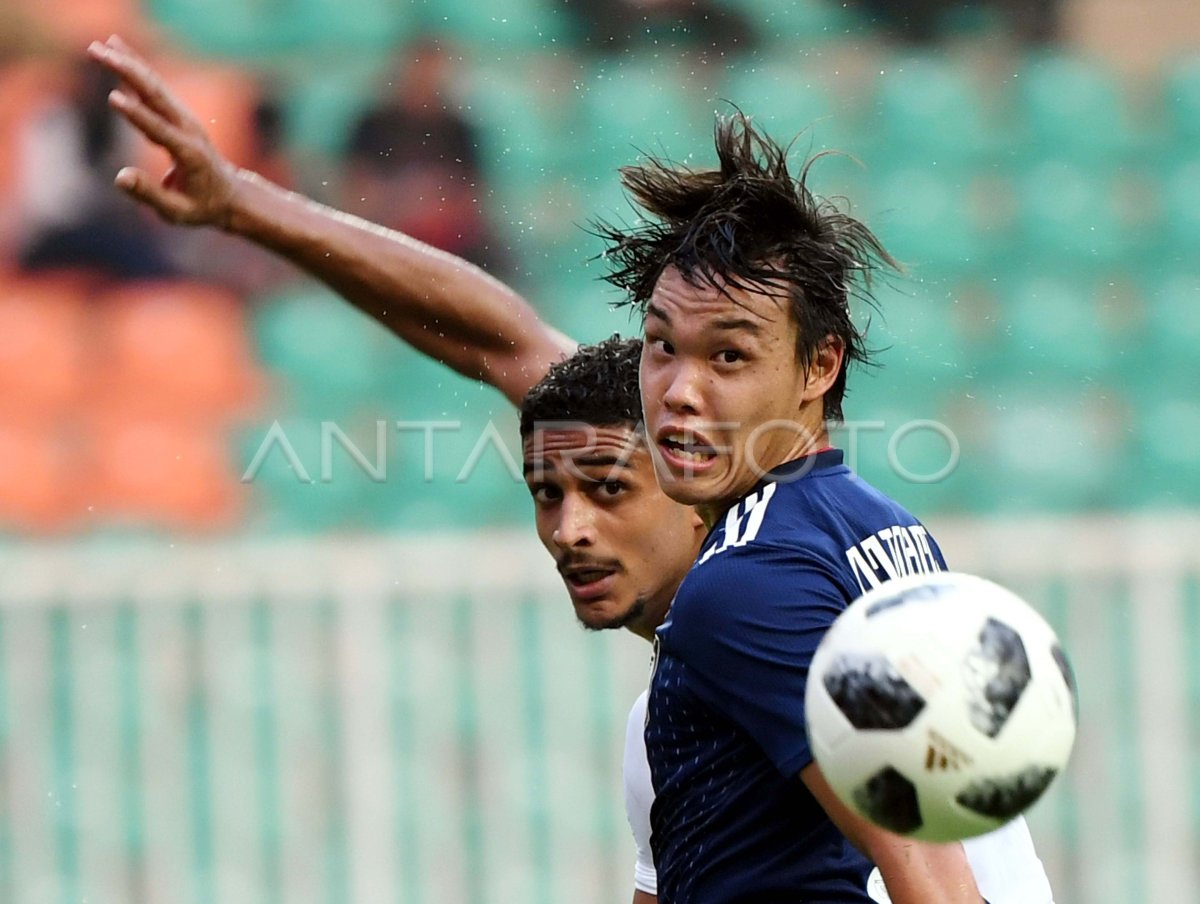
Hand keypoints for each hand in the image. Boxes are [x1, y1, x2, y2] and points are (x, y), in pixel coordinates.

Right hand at [87, 34, 239, 227]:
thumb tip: (120, 178)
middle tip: (98, 54)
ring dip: (128, 64)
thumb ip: (149, 194)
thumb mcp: (177, 212)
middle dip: (127, 73)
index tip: (113, 98)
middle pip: (156, 97)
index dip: (137, 116)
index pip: (160, 131)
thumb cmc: (201, 207)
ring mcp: (185, 120)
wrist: (230, 195)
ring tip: (100, 46)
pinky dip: (137, 68)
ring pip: (154, 87)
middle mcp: (188, 131)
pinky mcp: (179, 115)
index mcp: (189, 155)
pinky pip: (155, 88)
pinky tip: (117, 48)